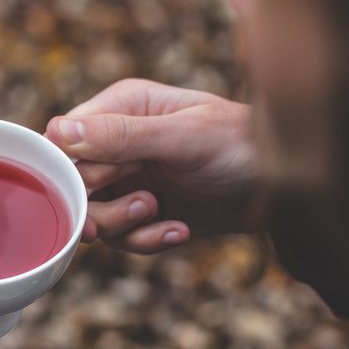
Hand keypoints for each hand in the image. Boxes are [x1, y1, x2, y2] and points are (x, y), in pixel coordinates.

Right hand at [45, 79, 255, 253]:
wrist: (289, 188)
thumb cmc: (244, 145)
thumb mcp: (183, 137)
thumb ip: (122, 135)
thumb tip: (59, 131)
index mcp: (122, 108)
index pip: (65, 140)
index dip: (71, 170)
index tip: (92, 190)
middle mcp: (120, 143)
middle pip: (74, 184)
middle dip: (102, 204)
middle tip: (144, 204)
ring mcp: (133, 179)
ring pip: (95, 215)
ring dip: (125, 225)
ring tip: (161, 214)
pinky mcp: (149, 212)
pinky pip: (123, 237)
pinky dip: (147, 241)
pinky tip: (178, 231)